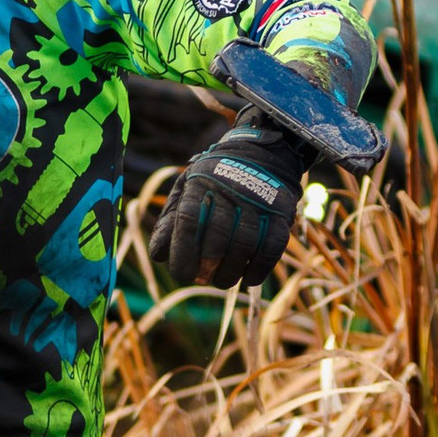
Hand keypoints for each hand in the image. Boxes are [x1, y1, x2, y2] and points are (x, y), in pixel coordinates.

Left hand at [148, 119, 312, 289]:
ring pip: (244, 244)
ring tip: (223, 281)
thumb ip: (170, 222)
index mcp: (201, 183)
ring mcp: (258, 201)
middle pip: (218, 235)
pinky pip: (271, 247)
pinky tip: (249, 279)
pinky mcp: (280, 213)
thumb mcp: (185, 191)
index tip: (182, 274)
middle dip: (208, 265)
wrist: (260, 155)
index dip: (183, 252)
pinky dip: (259, 268)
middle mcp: (230, 189)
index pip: (189, 220)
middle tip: (203, 279)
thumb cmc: (213, 183)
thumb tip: (158, 256)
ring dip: (232, 271)